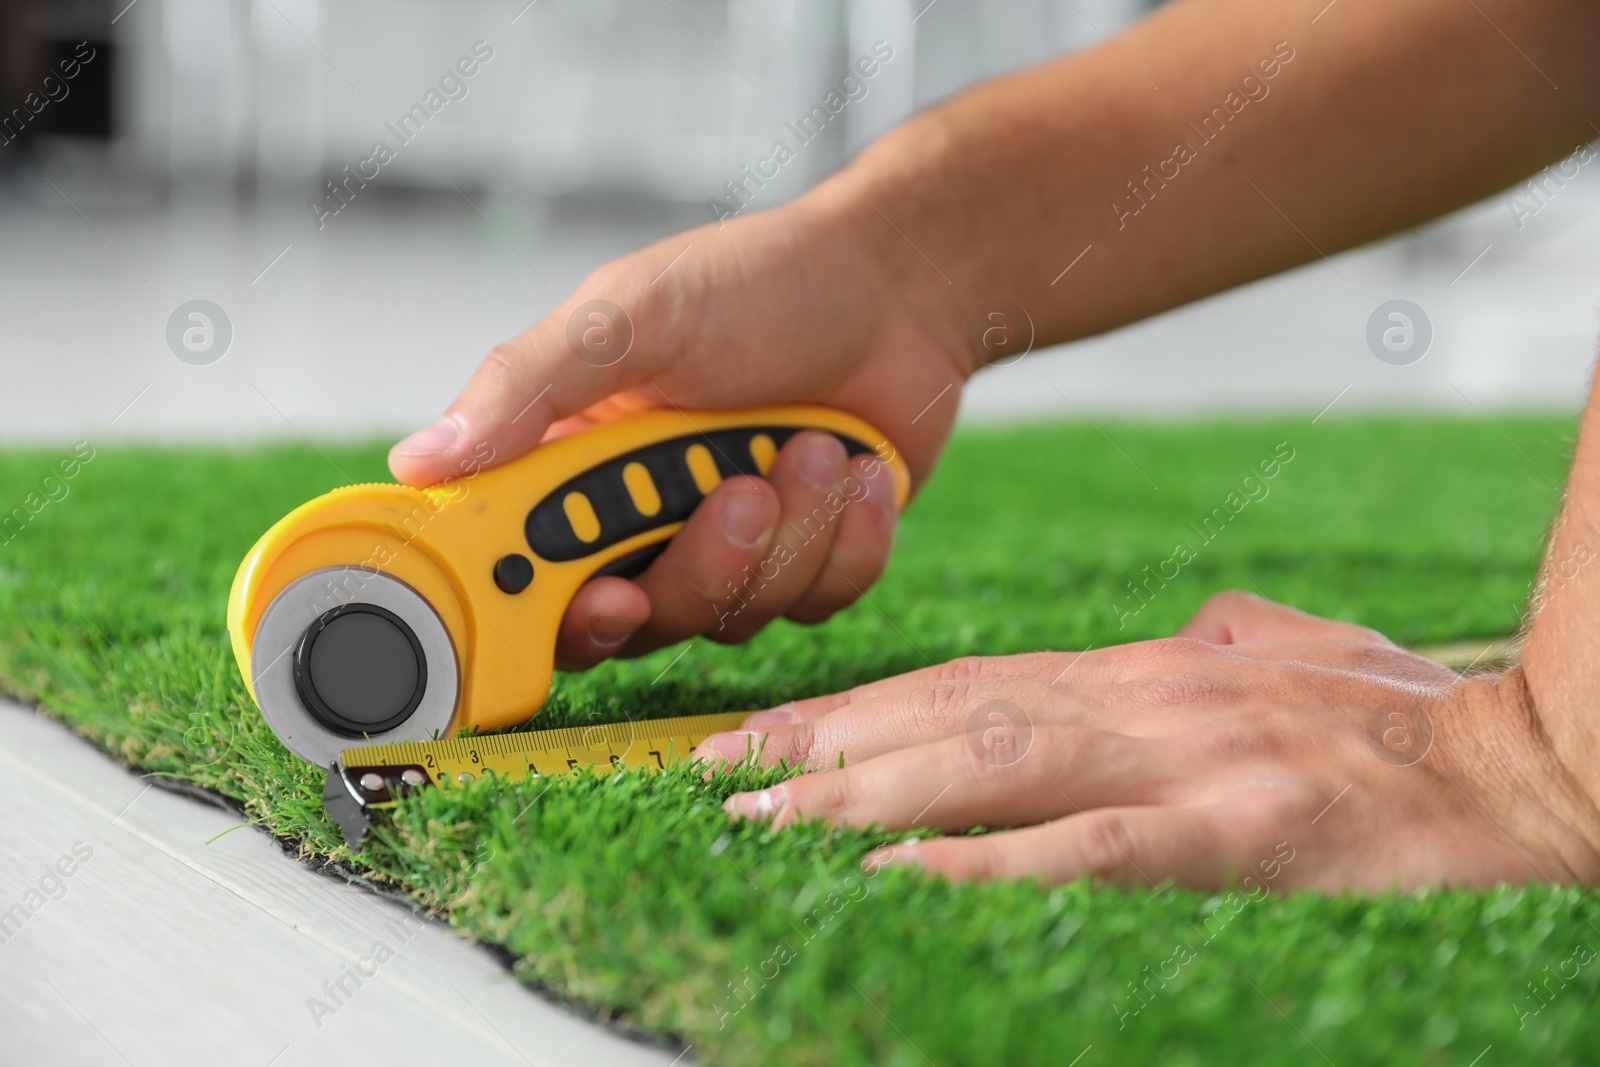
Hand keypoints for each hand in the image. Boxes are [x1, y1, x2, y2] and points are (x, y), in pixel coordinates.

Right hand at [388, 191, 972, 669]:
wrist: (895, 290)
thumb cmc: (760, 284)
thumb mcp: (633, 314)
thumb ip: (531, 384)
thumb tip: (422, 460)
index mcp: (574, 463)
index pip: (524, 576)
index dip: (547, 613)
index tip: (606, 595)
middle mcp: (643, 521)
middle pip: (640, 619)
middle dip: (702, 563)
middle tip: (742, 491)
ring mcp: (727, 548)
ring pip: (735, 615)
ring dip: (788, 531)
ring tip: (810, 445)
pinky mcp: (806, 563)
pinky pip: (818, 600)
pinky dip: (847, 537)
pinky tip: (855, 469)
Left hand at [698, 591, 1599, 890]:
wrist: (1517, 755)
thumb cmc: (1391, 717)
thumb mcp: (1275, 653)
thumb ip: (1203, 644)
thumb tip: (1165, 639)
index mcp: (1137, 669)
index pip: (956, 680)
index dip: (847, 706)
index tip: (759, 732)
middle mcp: (1137, 698)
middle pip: (943, 716)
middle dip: (815, 748)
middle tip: (707, 776)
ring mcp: (1180, 761)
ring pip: (987, 766)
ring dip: (860, 796)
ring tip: (758, 823)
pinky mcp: (1233, 831)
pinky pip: (1085, 848)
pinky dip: (984, 861)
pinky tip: (897, 877)